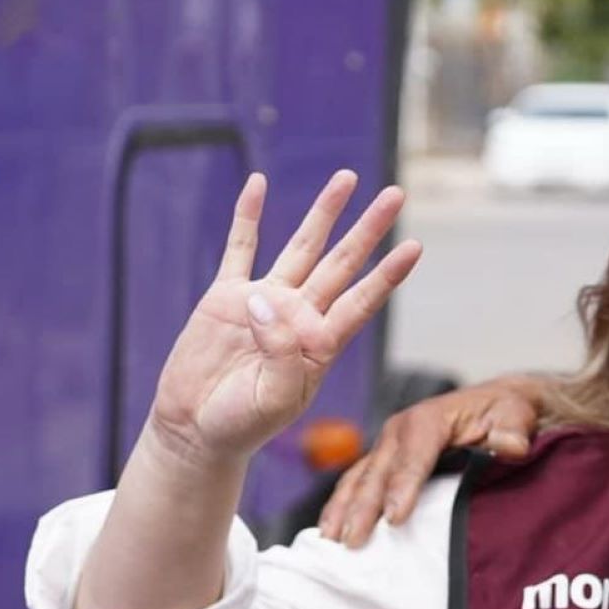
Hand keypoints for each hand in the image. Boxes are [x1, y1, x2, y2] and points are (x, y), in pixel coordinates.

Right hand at [148, 171, 418, 470]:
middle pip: (341, 262)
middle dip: (368, 229)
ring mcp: (265, 301)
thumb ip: (280, 352)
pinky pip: (240, 247)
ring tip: (346, 179)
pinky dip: (247, 215)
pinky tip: (257, 184)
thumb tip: (265, 301)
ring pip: (301, 246)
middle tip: (395, 195)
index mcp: (320, 342)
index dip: (387, 275)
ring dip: (323, 213)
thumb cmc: (242, 424)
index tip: (414, 247)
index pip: (361, 301)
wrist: (195, 429)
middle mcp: (300, 315)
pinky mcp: (225, 297)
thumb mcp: (274, 399)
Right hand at [319, 375, 548, 545]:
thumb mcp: (515, 414)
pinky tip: (332, 530)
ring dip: (343, 509)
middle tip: (352, 541)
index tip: (396, 518)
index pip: (413, 457)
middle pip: (378, 472)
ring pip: (359, 478)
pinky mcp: (384, 460)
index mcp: (428, 419)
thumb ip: (512, 430)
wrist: (493, 403)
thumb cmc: (503, 410)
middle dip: (363, 507)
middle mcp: (399, 431)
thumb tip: (511, 445)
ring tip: (331, 540)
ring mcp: (387, 446)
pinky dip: (342, 505)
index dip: (403, 487)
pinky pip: (357, 483)